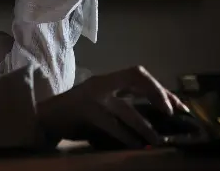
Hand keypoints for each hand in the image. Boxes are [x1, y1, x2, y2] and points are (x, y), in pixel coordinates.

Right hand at [36, 66, 188, 147]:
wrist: (44, 118)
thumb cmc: (76, 112)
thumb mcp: (100, 99)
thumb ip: (121, 99)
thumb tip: (155, 111)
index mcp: (106, 79)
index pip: (137, 73)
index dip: (157, 86)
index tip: (174, 103)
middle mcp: (102, 84)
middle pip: (136, 78)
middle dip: (158, 94)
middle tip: (174, 113)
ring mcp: (93, 98)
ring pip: (126, 109)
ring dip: (145, 125)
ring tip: (158, 139)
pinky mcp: (86, 115)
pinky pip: (112, 126)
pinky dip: (127, 137)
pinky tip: (137, 146)